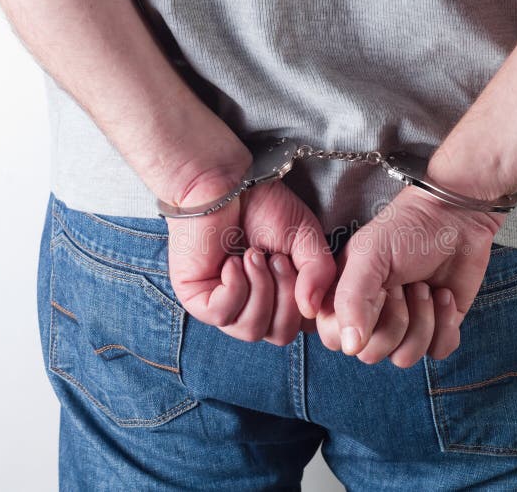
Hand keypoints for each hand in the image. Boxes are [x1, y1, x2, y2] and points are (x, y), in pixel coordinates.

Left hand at [167, 176, 335, 345]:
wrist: (225, 182)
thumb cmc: (263, 206)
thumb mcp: (306, 239)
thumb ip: (319, 273)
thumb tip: (311, 309)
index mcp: (280, 297)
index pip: (301, 327)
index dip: (307, 303)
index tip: (301, 266)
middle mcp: (253, 306)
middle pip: (280, 334)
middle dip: (284, 294)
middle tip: (275, 257)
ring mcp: (224, 306)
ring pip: (251, 330)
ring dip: (259, 288)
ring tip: (252, 255)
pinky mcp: (197, 300)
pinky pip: (223, 315)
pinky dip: (235, 287)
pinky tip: (231, 261)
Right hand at [315, 186, 503, 366]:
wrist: (456, 217)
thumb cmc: (406, 228)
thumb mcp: (369, 256)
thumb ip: (350, 300)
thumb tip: (349, 348)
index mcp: (345, 299)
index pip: (337, 340)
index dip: (359, 323)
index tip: (377, 290)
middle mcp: (371, 317)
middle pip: (372, 354)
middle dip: (395, 319)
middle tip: (404, 285)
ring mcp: (405, 325)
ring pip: (405, 357)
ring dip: (422, 320)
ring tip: (425, 287)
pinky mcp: (437, 328)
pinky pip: (438, 352)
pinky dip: (445, 325)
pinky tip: (444, 295)